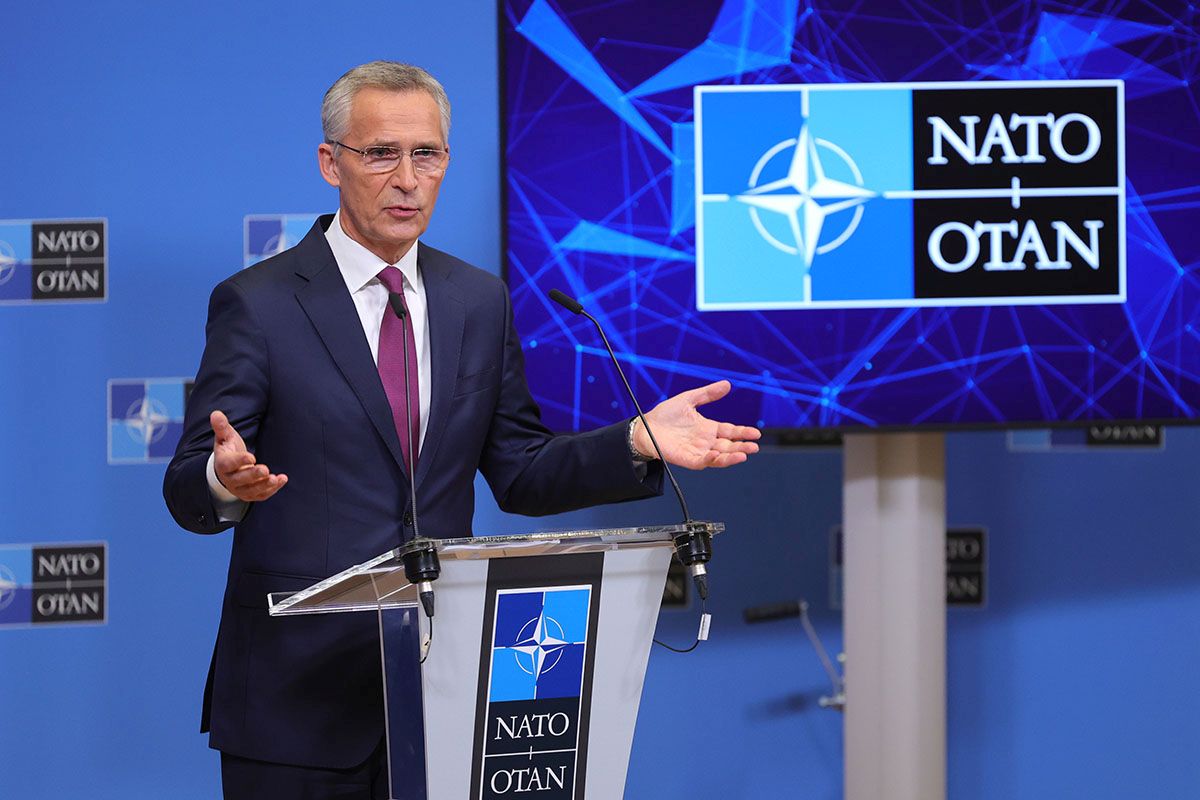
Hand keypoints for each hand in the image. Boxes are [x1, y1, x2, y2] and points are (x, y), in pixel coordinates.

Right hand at [211, 410, 287, 501]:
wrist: (227, 469)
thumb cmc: (228, 450)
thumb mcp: (225, 437)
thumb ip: (222, 427)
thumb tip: (216, 413)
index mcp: (222, 464)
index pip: (229, 464)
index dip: (240, 461)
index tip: (251, 457)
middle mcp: (230, 479)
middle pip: (241, 479)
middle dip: (253, 475)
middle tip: (265, 470)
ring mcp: (240, 488)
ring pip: (251, 490)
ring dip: (264, 485)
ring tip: (276, 479)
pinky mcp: (250, 494)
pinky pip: (260, 495)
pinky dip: (271, 490)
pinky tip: (282, 480)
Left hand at [634, 380, 760, 468]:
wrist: (645, 426)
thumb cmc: (665, 414)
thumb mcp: (688, 399)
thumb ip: (707, 394)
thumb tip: (727, 384)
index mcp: (708, 428)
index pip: (730, 431)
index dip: (743, 433)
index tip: (756, 433)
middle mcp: (706, 441)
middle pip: (728, 446)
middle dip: (742, 447)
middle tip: (754, 446)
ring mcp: (697, 451)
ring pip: (719, 457)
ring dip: (731, 456)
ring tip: (744, 454)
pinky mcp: (687, 459)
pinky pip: (702, 462)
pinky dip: (710, 460)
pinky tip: (717, 455)